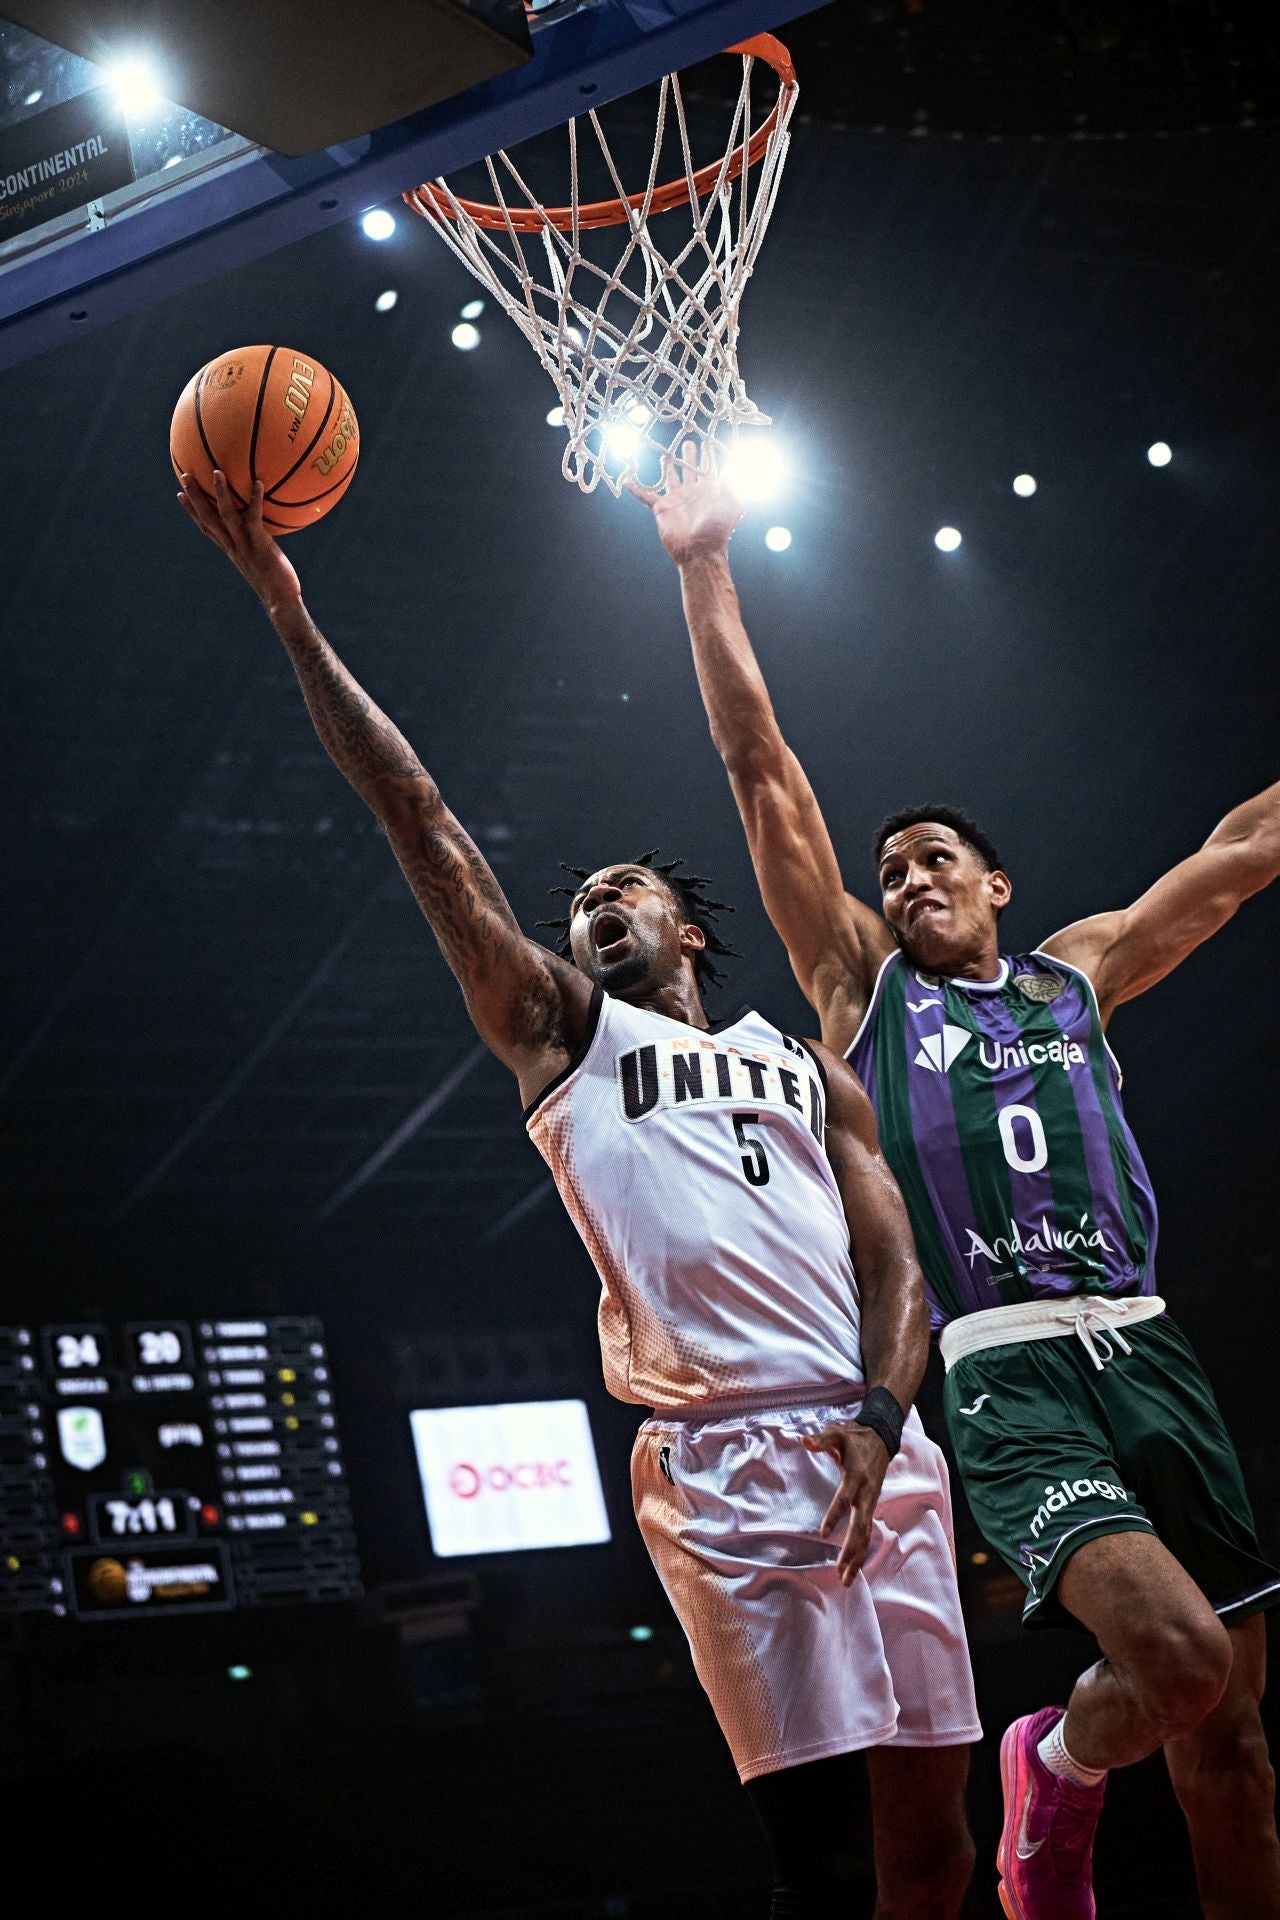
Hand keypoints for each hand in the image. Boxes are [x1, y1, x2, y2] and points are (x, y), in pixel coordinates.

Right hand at [177, 470, 301, 615]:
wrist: (280, 600)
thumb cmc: (275, 582)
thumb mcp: (260, 561)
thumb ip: (256, 545)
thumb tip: (264, 532)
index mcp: (229, 549)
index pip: (205, 527)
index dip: (191, 511)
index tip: (180, 495)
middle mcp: (232, 545)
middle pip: (207, 517)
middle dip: (194, 497)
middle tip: (185, 476)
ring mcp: (243, 544)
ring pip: (225, 515)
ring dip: (219, 493)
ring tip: (216, 472)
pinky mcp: (258, 544)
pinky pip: (254, 517)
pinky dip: (255, 499)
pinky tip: (258, 483)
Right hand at [627, 439, 743, 565]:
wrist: (699, 550)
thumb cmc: (717, 530)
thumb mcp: (732, 505)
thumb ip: (732, 484)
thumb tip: (733, 464)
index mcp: (709, 491)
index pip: (709, 468)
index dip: (708, 456)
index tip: (707, 442)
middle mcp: (692, 493)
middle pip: (690, 469)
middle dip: (689, 456)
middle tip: (688, 443)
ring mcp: (677, 500)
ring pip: (671, 478)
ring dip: (668, 466)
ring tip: (667, 454)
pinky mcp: (661, 508)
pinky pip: (645, 496)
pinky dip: (636, 489)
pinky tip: (627, 481)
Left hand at [800, 1420, 890, 1586]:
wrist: (881, 1438)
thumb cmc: (854, 1437)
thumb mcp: (837, 1433)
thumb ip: (821, 1439)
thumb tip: (804, 1440)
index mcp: (856, 1476)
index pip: (844, 1499)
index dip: (834, 1516)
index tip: (823, 1534)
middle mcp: (866, 1493)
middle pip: (861, 1527)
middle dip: (851, 1550)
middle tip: (839, 1571)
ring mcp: (871, 1502)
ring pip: (866, 1535)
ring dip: (857, 1557)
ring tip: (845, 1580)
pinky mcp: (870, 1506)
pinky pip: (867, 1532)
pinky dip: (861, 1551)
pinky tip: (853, 1568)